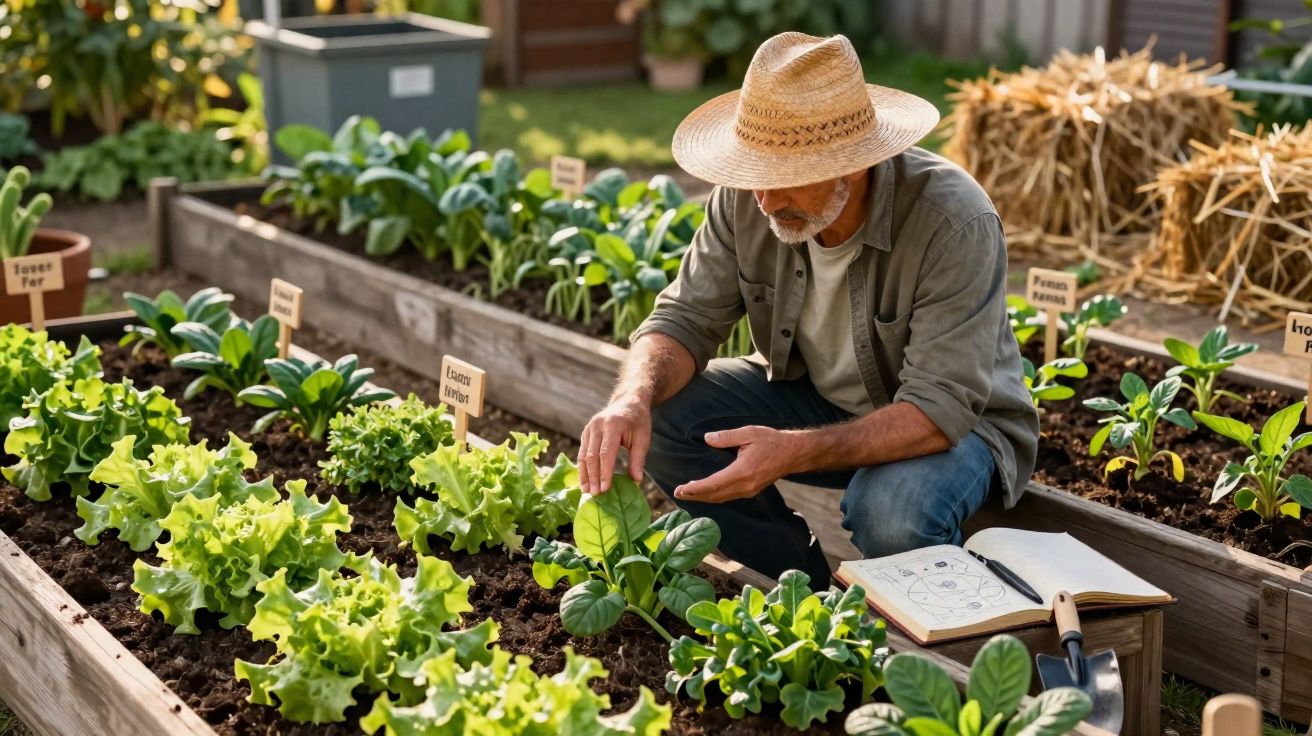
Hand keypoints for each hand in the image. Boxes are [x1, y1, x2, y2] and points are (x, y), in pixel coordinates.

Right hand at [577, 394, 651, 494]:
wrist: (628, 401)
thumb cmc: (638, 421)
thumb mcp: (643, 438)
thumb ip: (638, 458)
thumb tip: (636, 480)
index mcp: (613, 426)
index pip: (606, 453)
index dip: (604, 472)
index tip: (605, 489)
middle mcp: (597, 426)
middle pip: (592, 456)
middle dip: (593, 477)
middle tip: (595, 495)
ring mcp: (589, 428)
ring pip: (583, 455)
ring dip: (584, 475)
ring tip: (587, 492)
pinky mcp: (586, 432)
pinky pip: (582, 452)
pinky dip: (582, 467)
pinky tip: (585, 481)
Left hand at [674, 426, 800, 503]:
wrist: (794, 453)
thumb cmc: (772, 440)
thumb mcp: (749, 432)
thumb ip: (726, 437)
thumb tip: (707, 438)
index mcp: (743, 471)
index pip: (714, 484)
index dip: (695, 489)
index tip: (680, 490)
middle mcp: (745, 485)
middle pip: (715, 495)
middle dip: (695, 495)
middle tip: (677, 493)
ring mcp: (749, 490)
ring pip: (721, 498)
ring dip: (703, 497)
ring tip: (687, 494)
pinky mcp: (751, 491)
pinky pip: (728, 497)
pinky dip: (714, 496)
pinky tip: (706, 492)